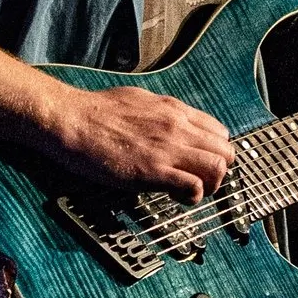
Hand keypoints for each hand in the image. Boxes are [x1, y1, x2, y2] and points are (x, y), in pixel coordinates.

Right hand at [44, 82, 236, 199]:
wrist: (73, 120)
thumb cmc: (97, 110)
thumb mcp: (140, 100)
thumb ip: (161, 114)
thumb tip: (169, 124)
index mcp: (175, 109)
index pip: (219, 132)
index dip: (215, 152)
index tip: (202, 163)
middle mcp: (178, 127)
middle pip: (225, 152)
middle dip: (218, 171)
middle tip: (200, 181)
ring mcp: (168, 148)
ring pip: (217, 168)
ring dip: (210, 185)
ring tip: (191, 192)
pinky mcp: (153, 170)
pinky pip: (193, 186)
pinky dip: (192, 196)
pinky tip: (177, 198)